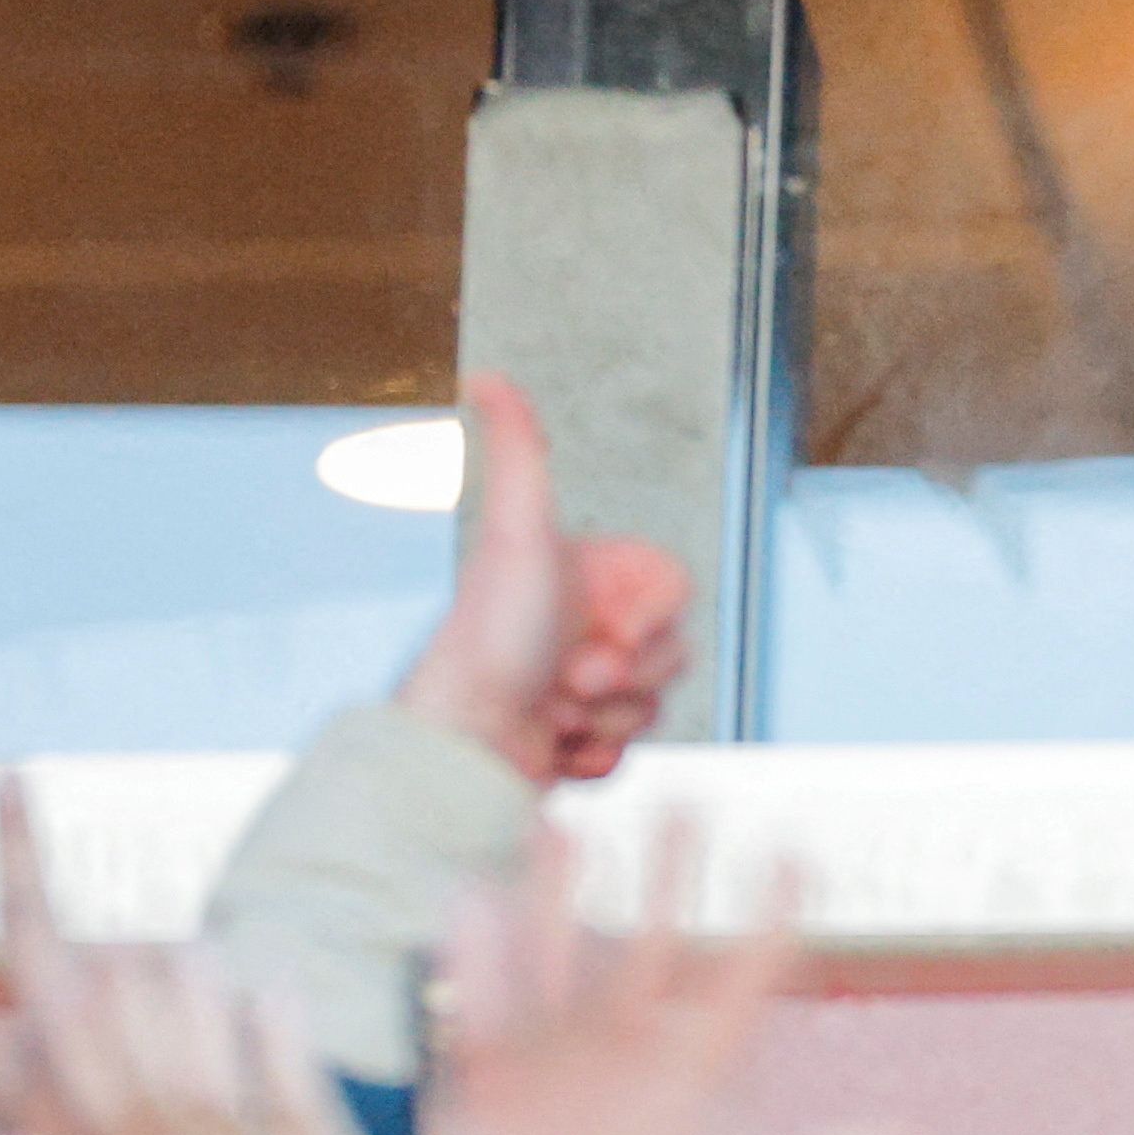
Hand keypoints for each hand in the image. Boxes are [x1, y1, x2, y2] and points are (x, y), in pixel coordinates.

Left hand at [397, 374, 693, 786]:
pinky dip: (599, 758)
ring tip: (552, 715)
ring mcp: (587, 689)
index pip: (675, 592)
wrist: (458, 740)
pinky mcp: (581, 743)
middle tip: (570, 679)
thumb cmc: (485, 638)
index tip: (606, 631)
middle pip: (674, 652)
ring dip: (609, 719)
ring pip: (656, 706)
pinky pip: (632, 752)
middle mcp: (590, 629)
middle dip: (626, 676)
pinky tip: (556, 750)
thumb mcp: (515, 533)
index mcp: (590, 579)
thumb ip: (517, 452)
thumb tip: (486, 376)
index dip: (650, 618)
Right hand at [413, 821, 910, 1134]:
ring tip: (573, 825)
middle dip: (673, 875)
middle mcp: (627, 1059)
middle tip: (691, 799)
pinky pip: (476, 1015)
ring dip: (565, 895)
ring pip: (563, 957)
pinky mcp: (481, 1098)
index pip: (748, 979)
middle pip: (655, 942)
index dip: (775, 918)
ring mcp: (554, 1071)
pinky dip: (476, 961)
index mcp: (698, 1081)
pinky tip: (475, 899)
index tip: (800, 851)